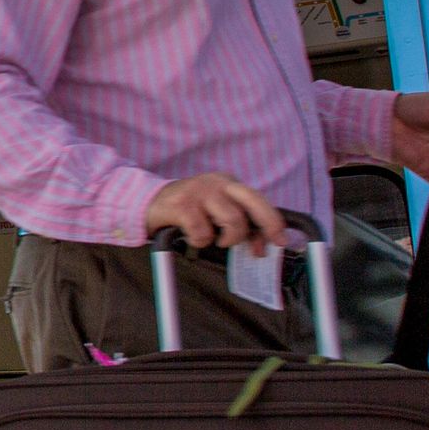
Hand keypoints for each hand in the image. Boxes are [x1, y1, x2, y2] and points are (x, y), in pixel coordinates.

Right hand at [145, 172, 288, 249]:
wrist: (148, 203)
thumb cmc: (188, 210)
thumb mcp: (216, 211)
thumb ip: (239, 224)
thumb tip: (260, 246)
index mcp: (229, 183)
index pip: (259, 201)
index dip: (272, 222)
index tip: (280, 240)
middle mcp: (217, 182)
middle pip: (254, 202)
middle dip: (267, 225)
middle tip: (265, 246)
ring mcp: (200, 192)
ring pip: (233, 220)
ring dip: (228, 239)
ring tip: (216, 240)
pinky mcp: (182, 205)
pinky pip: (204, 233)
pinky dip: (200, 242)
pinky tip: (192, 237)